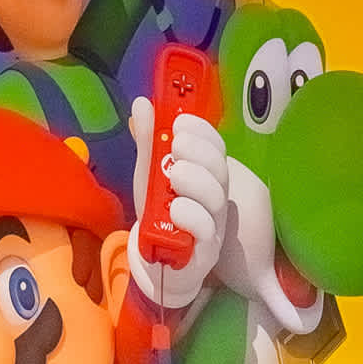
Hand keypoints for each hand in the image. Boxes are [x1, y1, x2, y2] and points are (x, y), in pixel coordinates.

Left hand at [125, 101, 227, 312]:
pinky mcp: (204, 251)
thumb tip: (142, 104)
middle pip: (220, 170)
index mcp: (205, 175)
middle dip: (199, 152)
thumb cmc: (160, 212)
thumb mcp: (150, 173)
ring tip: (174, 174)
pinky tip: (174, 208)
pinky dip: (191, 216)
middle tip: (175, 144)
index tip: (180, 121)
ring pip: (216, 199)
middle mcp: (214, 198)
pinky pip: (206, 231)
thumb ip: (148, 141)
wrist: (157, 259)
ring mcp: (213, 224)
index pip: (216, 147)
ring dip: (196, 181)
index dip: (203, 131)